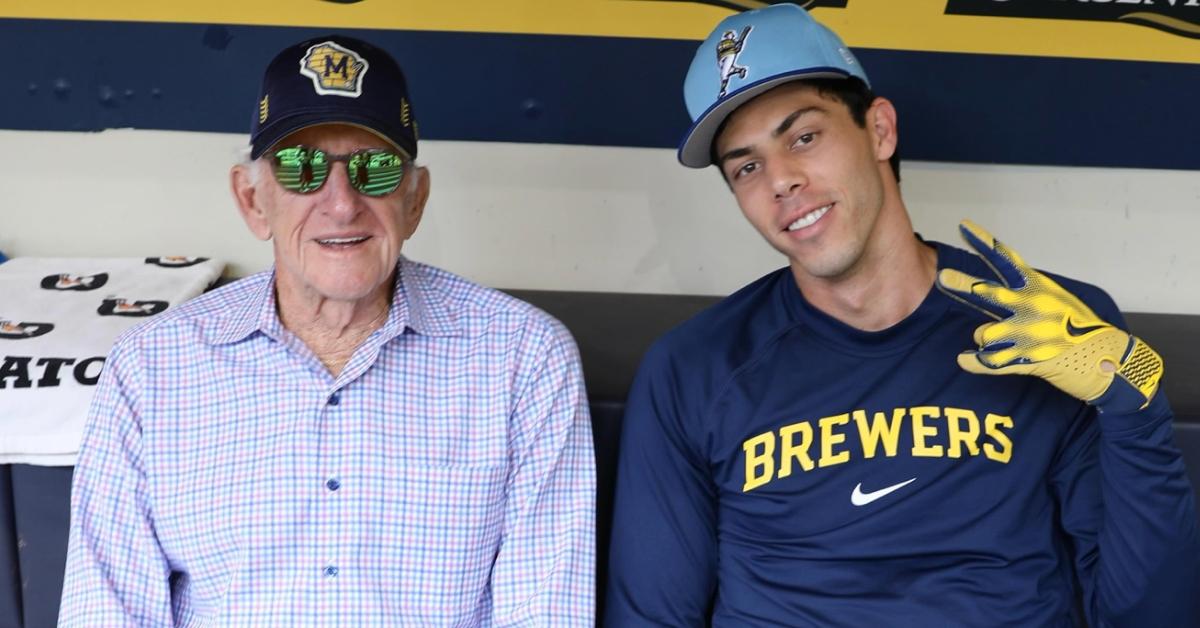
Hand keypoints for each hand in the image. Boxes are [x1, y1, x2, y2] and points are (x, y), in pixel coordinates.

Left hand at [937, 220, 1162, 412]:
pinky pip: (987, 360)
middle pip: (988, 292)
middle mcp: (1031, 306)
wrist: (1108, 359)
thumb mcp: (1053, 298)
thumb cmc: (1077, 327)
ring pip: (983, 333)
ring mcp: (1028, 333)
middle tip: (943, 277)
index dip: (983, 242)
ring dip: (987, 339)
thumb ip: (1020, 293)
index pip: (1005, 259)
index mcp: (1037, 287)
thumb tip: (982, 289)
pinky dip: (973, 361)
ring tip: (1007, 343)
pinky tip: (964, 359)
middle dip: (963, 284)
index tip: (963, 225)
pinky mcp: (1026, 359)